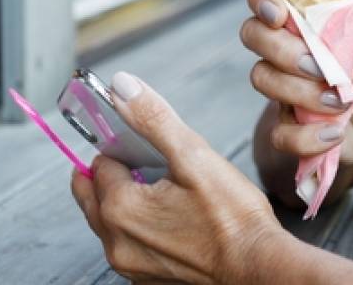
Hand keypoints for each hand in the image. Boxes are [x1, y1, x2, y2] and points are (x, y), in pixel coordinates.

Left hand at [71, 72, 286, 284]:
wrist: (259, 267)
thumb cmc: (234, 218)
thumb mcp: (194, 155)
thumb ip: (153, 119)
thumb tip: (122, 87)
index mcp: (120, 209)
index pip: (99, 163)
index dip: (121, 147)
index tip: (145, 145)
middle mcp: (115, 241)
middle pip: (93, 194)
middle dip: (115, 174)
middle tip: (151, 166)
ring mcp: (129, 264)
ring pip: (109, 220)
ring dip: (126, 201)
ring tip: (167, 191)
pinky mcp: (146, 277)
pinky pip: (128, 243)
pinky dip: (140, 227)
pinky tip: (172, 218)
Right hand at [240, 0, 352, 166]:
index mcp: (304, 25)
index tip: (280, 14)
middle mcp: (283, 51)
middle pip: (253, 33)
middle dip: (284, 49)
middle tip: (319, 67)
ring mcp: (279, 89)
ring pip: (261, 77)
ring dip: (300, 90)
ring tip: (338, 102)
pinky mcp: (283, 128)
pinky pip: (278, 133)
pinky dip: (306, 136)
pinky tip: (333, 134)